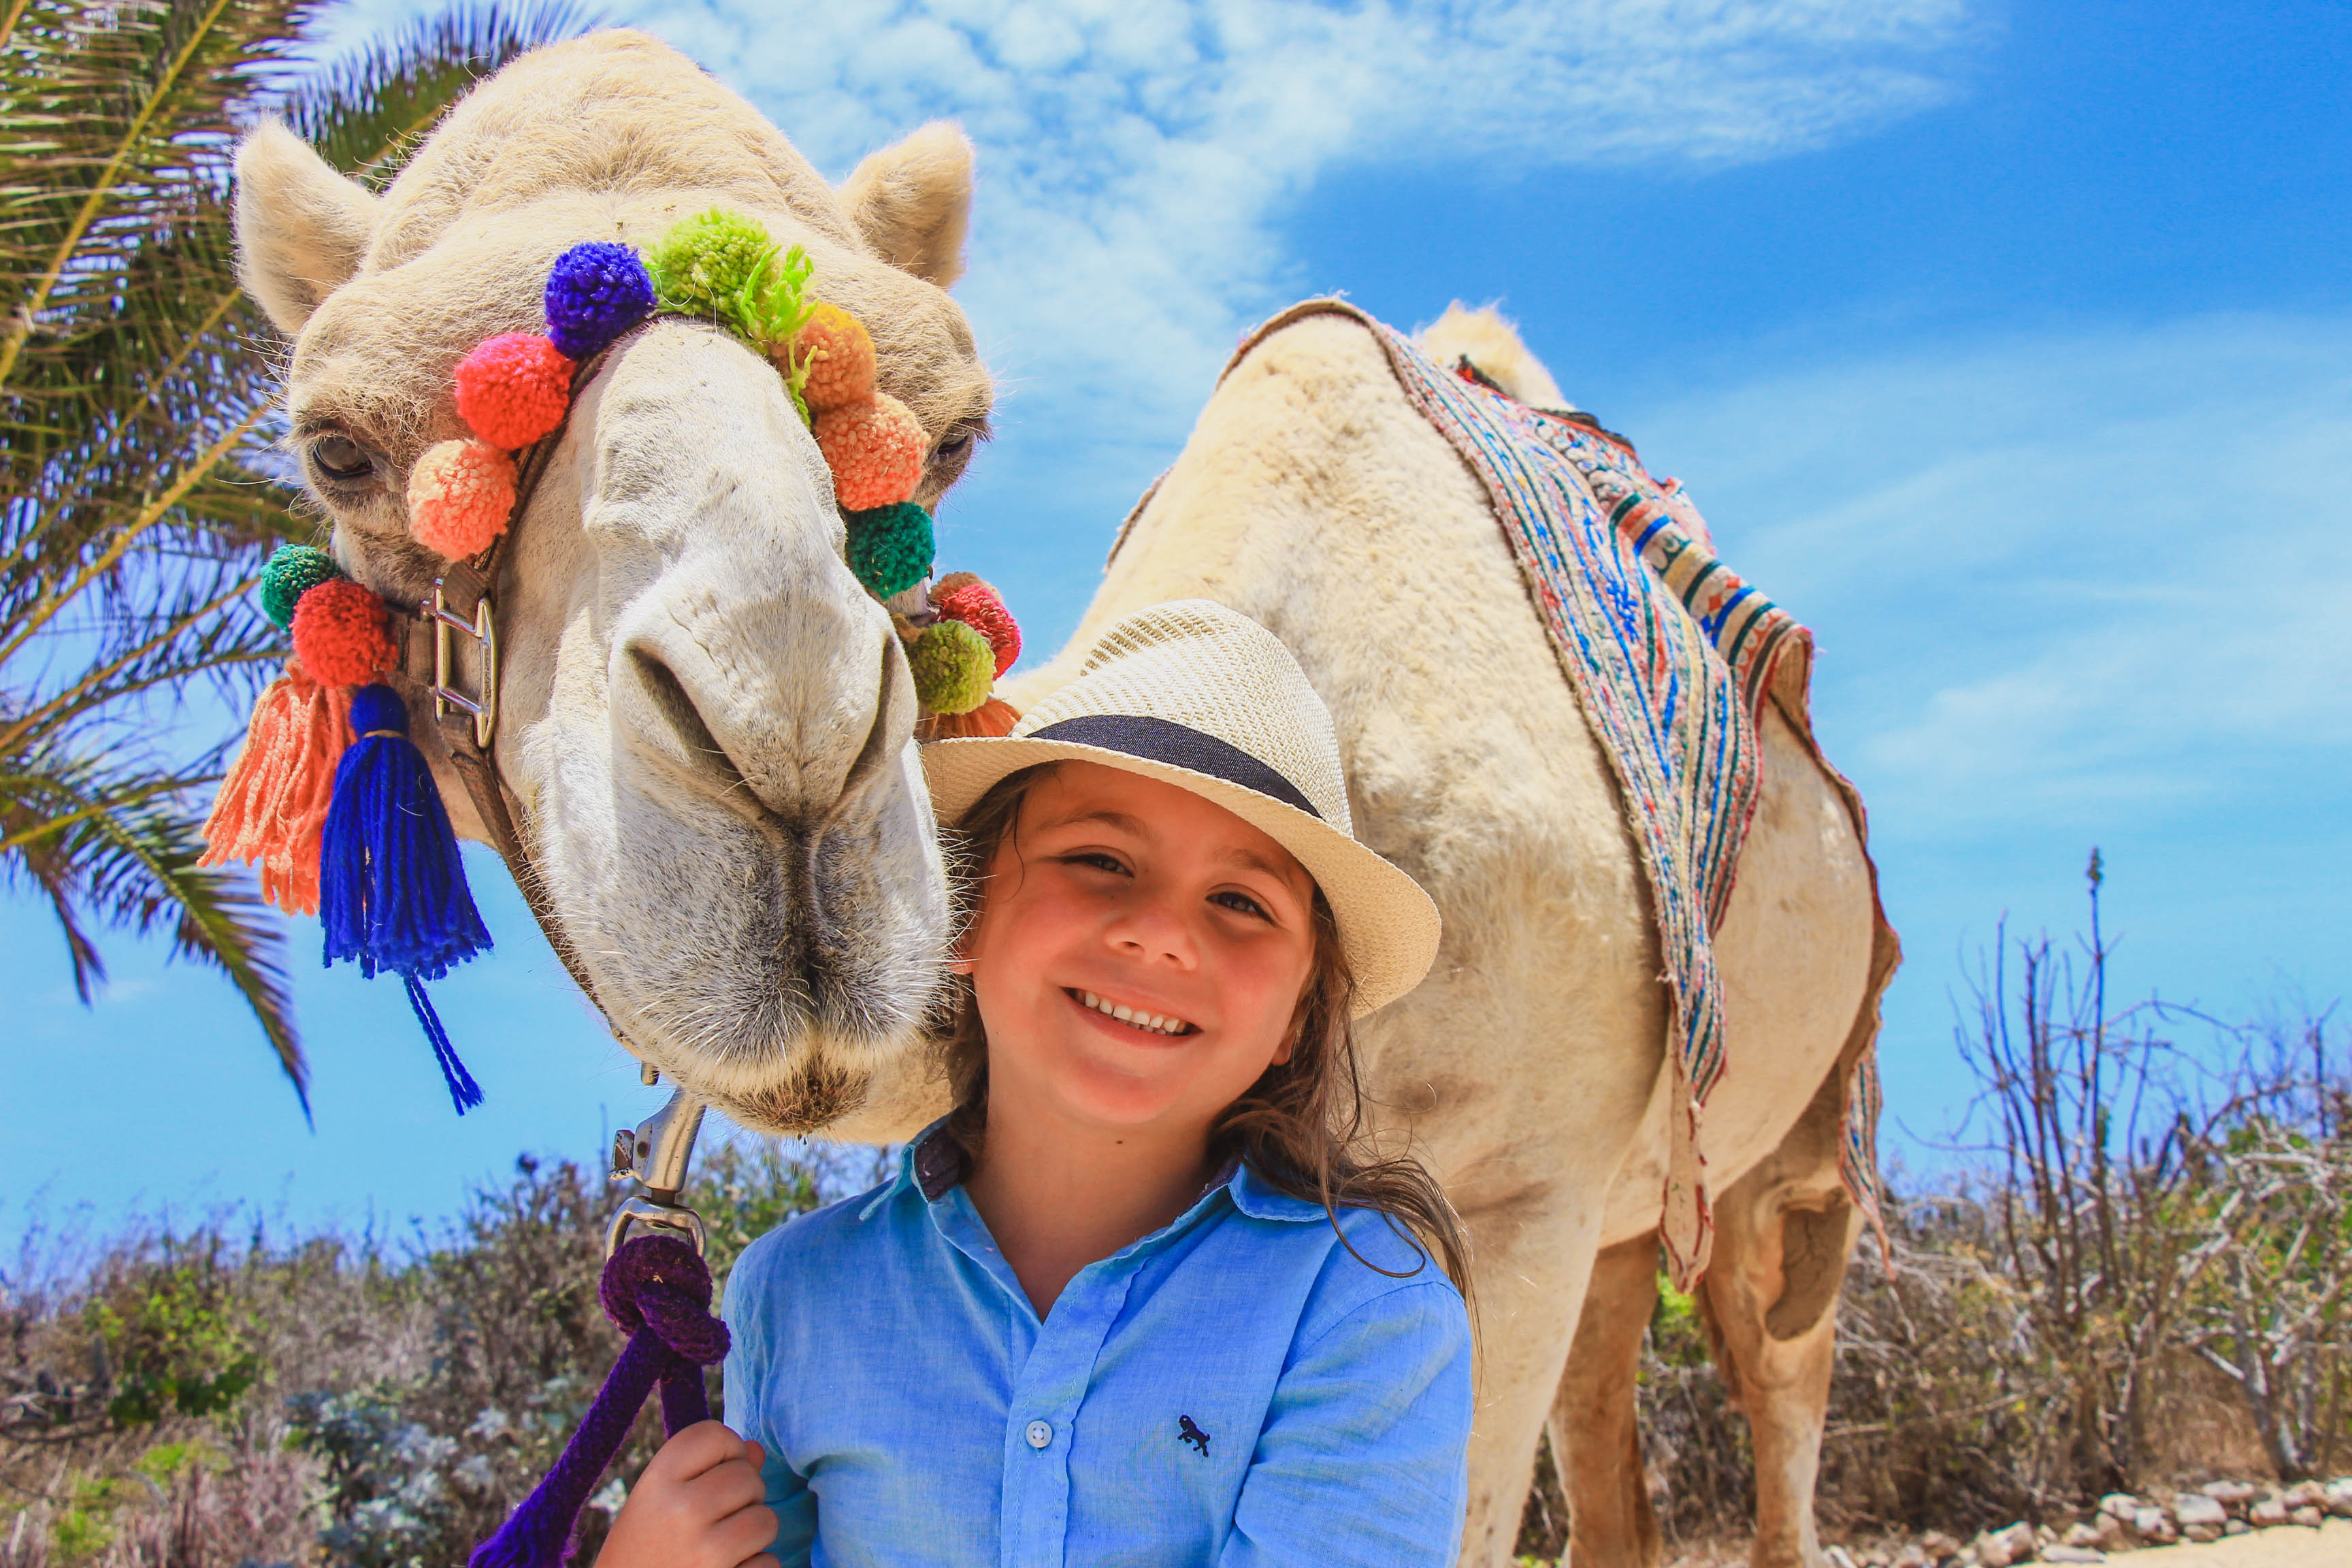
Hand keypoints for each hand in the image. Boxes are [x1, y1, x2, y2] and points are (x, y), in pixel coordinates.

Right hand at [595, 1420, 777, 1567]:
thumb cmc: (642, 1554)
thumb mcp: (655, 1506)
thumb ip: (702, 1472)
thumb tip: (755, 1450)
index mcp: (657, 1483)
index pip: (714, 1434)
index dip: (725, 1451)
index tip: (713, 1475)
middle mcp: (681, 1511)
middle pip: (748, 1476)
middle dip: (743, 1497)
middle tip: (714, 1522)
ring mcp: (705, 1551)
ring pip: (766, 1519)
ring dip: (752, 1536)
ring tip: (721, 1549)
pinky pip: (769, 1563)